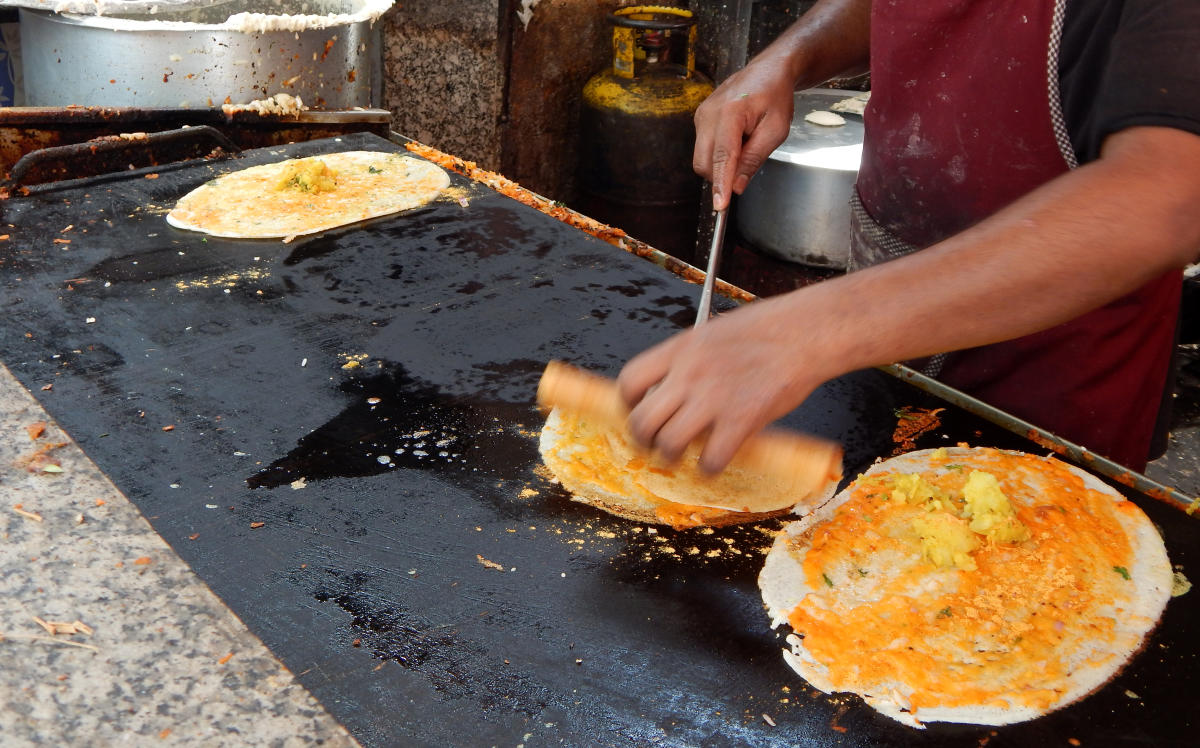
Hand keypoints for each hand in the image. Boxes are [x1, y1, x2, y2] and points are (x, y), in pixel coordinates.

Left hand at [617, 294, 833, 472]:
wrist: (806, 331)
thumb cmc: (768, 329)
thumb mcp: (714, 332)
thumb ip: (690, 359)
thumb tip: (675, 385)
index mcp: (680, 349)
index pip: (631, 380)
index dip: (629, 403)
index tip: (638, 410)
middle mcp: (689, 375)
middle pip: (642, 420)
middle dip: (645, 439)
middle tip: (657, 443)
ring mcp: (713, 399)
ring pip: (669, 444)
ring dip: (672, 457)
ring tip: (684, 455)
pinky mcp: (741, 420)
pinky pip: (710, 459)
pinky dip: (709, 468)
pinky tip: (716, 461)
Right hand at [693, 59, 796, 210]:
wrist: (767, 71)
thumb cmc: (775, 97)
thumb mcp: (776, 130)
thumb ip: (755, 158)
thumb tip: (737, 186)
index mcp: (731, 112)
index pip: (722, 157)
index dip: (721, 183)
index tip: (720, 205)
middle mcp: (709, 113)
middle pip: (704, 162)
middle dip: (722, 175)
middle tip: (749, 160)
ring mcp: (701, 115)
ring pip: (702, 158)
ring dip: (722, 163)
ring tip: (745, 142)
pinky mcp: (700, 119)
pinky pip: (704, 148)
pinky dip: (719, 153)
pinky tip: (736, 138)